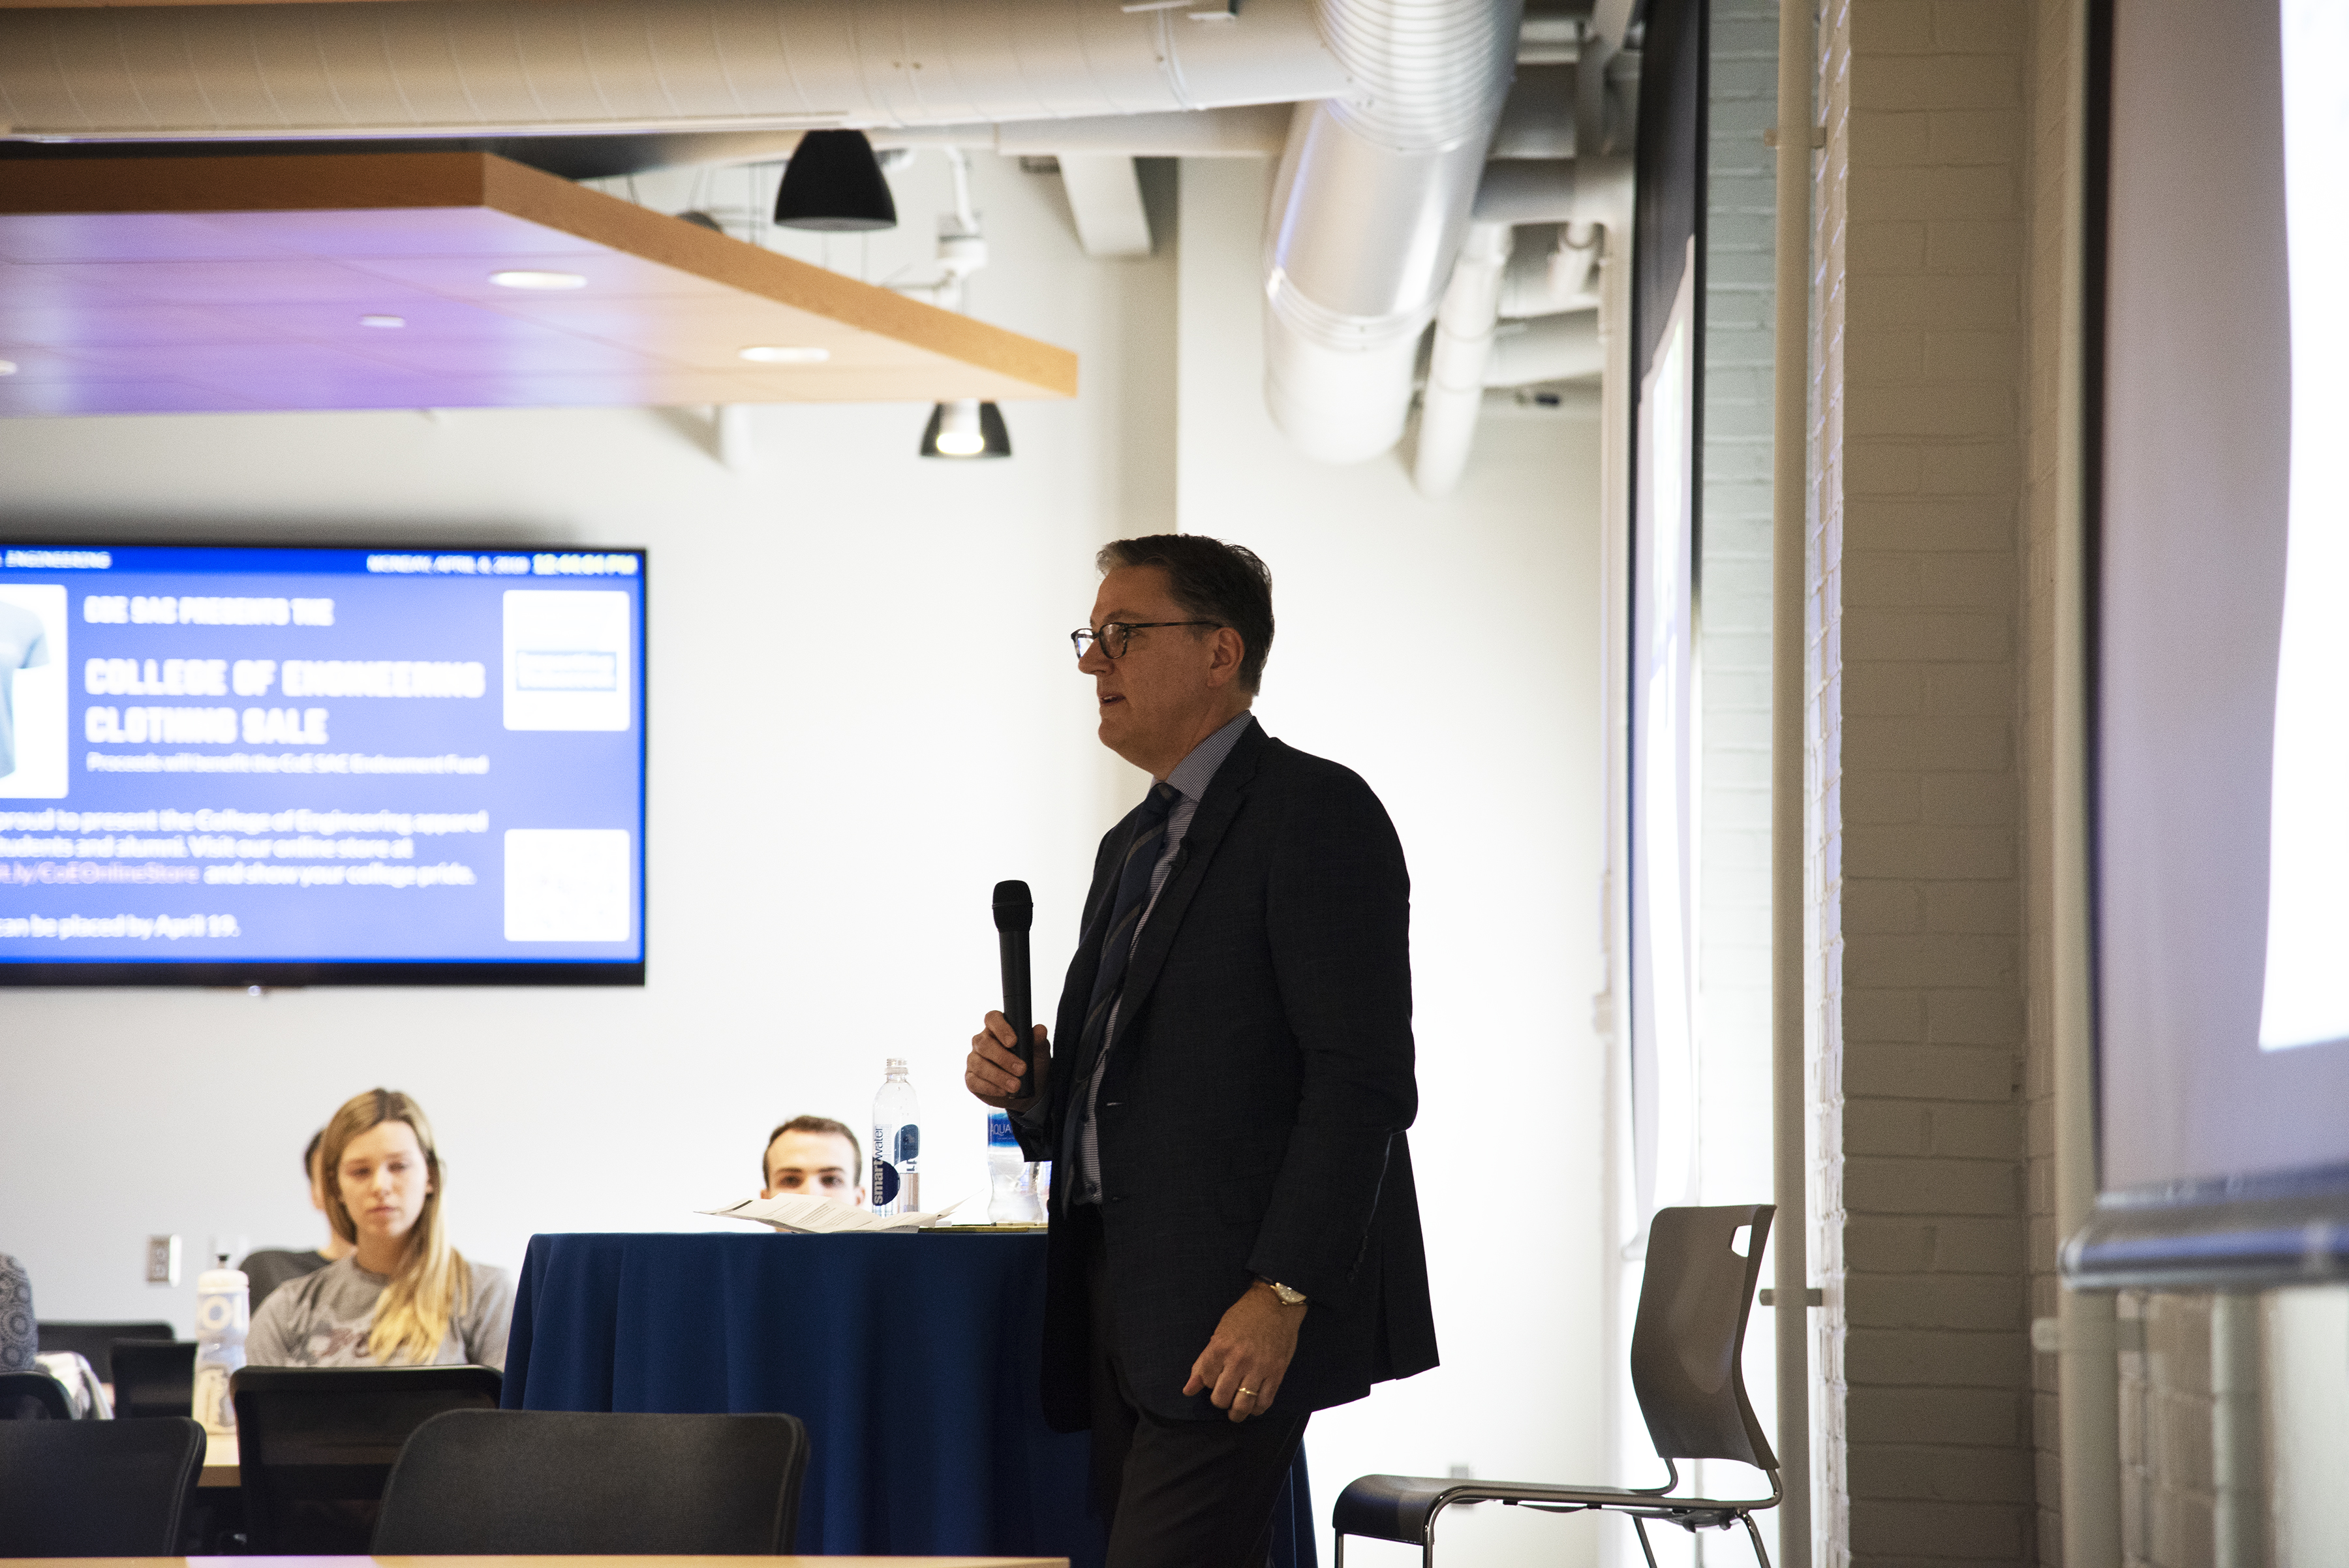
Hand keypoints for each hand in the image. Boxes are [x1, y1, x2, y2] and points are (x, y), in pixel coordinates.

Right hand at [965, 1011, 1049, 1111]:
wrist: (1027, 1091)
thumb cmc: (1031, 1065)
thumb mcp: (1039, 1053)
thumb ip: (1038, 1041)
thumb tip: (1040, 1030)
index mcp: (997, 1028)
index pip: (992, 1019)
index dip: (1001, 1028)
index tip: (1013, 1041)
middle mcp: (982, 1041)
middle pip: (984, 1044)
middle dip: (1003, 1058)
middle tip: (1022, 1069)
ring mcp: (974, 1060)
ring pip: (979, 1064)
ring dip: (999, 1076)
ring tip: (1016, 1085)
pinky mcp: (971, 1078)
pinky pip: (975, 1081)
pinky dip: (991, 1087)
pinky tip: (1003, 1091)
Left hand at [1183, 1283, 1305, 1421]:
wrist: (1276, 1304)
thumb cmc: (1245, 1315)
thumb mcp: (1219, 1333)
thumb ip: (1203, 1363)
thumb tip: (1188, 1390)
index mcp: (1220, 1347)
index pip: (1205, 1380)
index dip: (1206, 1383)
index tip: (1212, 1380)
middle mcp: (1238, 1360)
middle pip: (1221, 1398)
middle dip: (1219, 1400)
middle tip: (1223, 1396)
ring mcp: (1259, 1368)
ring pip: (1242, 1405)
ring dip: (1236, 1412)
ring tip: (1235, 1410)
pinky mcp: (1276, 1373)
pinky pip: (1264, 1402)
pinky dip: (1256, 1409)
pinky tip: (1253, 1406)